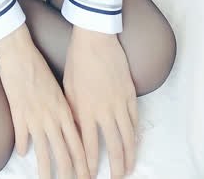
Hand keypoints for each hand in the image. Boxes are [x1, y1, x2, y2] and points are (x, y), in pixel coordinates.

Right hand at [0, 24, 90, 178]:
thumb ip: (65, 108)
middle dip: (70, 172)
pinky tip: (22, 153)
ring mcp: (35, 116)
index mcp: (65, 109)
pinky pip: (22, 136)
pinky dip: (22, 146)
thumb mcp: (60, 87)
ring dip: (46, 170)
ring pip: (44, 151)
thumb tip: (69, 125)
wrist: (19, 52)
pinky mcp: (18, 113)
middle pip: (64, 152)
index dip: (84, 162)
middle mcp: (52, 116)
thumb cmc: (42, 65)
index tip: (87, 176)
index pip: (79, 143)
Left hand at [63, 27, 138, 178]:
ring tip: (128, 169)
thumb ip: (73, 111)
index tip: (89, 177)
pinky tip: (134, 145)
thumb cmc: (77, 61)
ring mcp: (119, 102)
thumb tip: (74, 132)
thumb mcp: (68, 88)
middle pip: (113, 147)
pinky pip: (135, 121)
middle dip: (115, 168)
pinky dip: (135, 136)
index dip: (89, 165)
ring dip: (129, 156)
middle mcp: (103, 110)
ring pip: (128, 137)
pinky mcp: (130, 94)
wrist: (95, 38)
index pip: (88, 146)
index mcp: (84, 109)